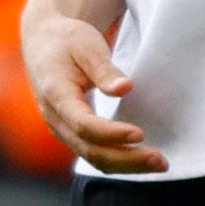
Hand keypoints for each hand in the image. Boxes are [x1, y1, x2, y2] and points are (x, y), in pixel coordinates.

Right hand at [27, 14, 161, 174]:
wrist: (43, 42)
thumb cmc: (66, 41)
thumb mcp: (87, 46)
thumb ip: (104, 69)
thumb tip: (125, 88)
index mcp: (56, 95)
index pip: (84, 125)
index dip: (112, 133)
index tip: (140, 134)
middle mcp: (55, 118)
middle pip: (90, 150)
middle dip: (126, 159)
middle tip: (161, 160)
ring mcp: (61, 128)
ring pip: (92, 157)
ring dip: (125, 165)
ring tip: (158, 163)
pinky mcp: (71, 131)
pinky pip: (92, 154)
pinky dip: (117, 160)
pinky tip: (140, 159)